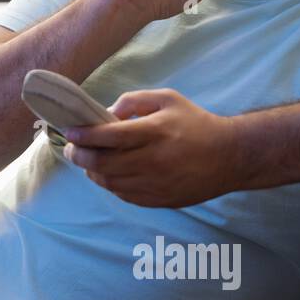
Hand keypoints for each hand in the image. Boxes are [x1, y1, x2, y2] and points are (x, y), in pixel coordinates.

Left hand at [60, 88, 241, 207]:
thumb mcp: (167, 99)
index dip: (83, 135)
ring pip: (109, 182)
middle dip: (78, 156)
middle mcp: (153, 160)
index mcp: (154, 132)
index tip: (70, 132)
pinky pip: (123, 195)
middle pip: (102, 163)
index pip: (108, 136)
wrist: (230, 157)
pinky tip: (109, 173)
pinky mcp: (159, 200)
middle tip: (71, 148)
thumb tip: (106, 114)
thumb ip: (133, 101)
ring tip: (88, 159)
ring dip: (92, 171)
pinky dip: (110, 184)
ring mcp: (155, 184)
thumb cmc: (195, 123)